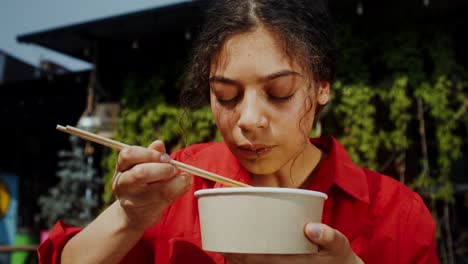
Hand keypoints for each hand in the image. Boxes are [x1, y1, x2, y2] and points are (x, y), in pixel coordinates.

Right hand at [112, 140, 192, 230]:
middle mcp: (122, 184)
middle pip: (140, 173)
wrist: (135, 213)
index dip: (148, 153)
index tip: (165, 156)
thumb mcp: (144, 166)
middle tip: (173, 168)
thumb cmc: (143, 183)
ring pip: (157, 191)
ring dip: (175, 182)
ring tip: (181, 178)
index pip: (128, 154)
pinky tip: (183, 185)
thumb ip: (151, 155)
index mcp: (121, 168)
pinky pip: (166, 201)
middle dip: (163, 169)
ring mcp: (132, 201)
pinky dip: (179, 189)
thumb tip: (159, 144)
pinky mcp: (145, 213)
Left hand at [224, 223, 362, 263]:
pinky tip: (238, 256)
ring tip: (223, 249)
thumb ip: (329, 237)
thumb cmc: (339, 256)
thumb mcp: (340, 245)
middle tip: (220, 244)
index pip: (264, 261)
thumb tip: (311, 227)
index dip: (244, 256)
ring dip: (239, 261)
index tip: (228, 246)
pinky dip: (247, 263)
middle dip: (236, 257)